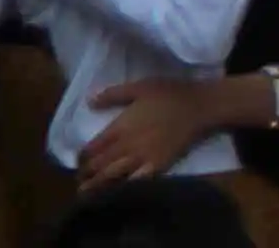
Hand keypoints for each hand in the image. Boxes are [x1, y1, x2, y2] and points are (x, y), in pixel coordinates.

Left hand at [75, 81, 246, 188]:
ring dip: (97, 184)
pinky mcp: (157, 166)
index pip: (92, 148)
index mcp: (119, 128)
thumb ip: (114, 94)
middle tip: (80, 179)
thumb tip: (89, 102)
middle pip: (99, 165)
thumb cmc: (170, 94)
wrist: (200, 107)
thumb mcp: (141, 86)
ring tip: (87, 192)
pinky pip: (135, 181)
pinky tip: (117, 192)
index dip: (81, 157)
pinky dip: (123, 188)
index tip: (78, 161)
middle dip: (86, 174)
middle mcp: (126, 146)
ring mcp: (142, 158)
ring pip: (113, 176)